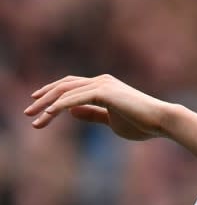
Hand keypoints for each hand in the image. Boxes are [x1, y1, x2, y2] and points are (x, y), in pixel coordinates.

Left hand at [24, 75, 175, 139]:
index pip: (71, 86)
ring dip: (46, 105)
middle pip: (64, 86)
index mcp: (104, 86)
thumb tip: (71, 111)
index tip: (38, 104)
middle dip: (43, 98)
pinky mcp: (104, 92)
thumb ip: (92, 114)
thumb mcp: (111, 120)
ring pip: (65, 92)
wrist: (161, 121)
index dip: (52, 93)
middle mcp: (101, 81)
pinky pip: (74, 98)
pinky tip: (48, 114)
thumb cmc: (142, 123)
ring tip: (33, 118)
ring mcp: (102, 84)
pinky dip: (59, 106)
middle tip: (28, 112)